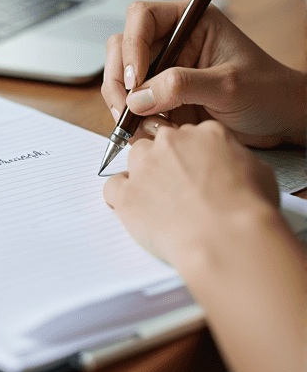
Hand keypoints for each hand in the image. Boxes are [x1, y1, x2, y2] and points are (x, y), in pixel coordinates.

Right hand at [101, 2, 305, 146]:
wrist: (284, 120)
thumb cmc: (269, 91)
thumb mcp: (228, 85)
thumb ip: (181, 86)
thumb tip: (138, 97)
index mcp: (189, 21)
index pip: (141, 18)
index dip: (132, 46)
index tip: (136, 80)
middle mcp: (172, 41)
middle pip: (123, 48)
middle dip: (120, 80)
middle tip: (128, 111)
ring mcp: (165, 69)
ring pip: (123, 78)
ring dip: (126, 104)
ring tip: (149, 129)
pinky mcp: (163, 96)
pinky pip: (135, 104)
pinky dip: (137, 121)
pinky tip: (156, 134)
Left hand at [103, 120, 279, 268]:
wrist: (227, 239)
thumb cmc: (248, 210)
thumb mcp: (259, 173)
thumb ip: (236, 160)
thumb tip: (232, 166)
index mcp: (205, 133)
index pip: (191, 135)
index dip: (196, 157)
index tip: (199, 173)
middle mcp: (171, 142)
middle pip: (161, 143)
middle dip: (169, 163)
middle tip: (182, 191)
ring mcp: (146, 165)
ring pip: (135, 159)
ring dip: (144, 176)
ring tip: (161, 203)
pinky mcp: (127, 193)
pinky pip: (113, 188)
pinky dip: (121, 199)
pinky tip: (136, 212)